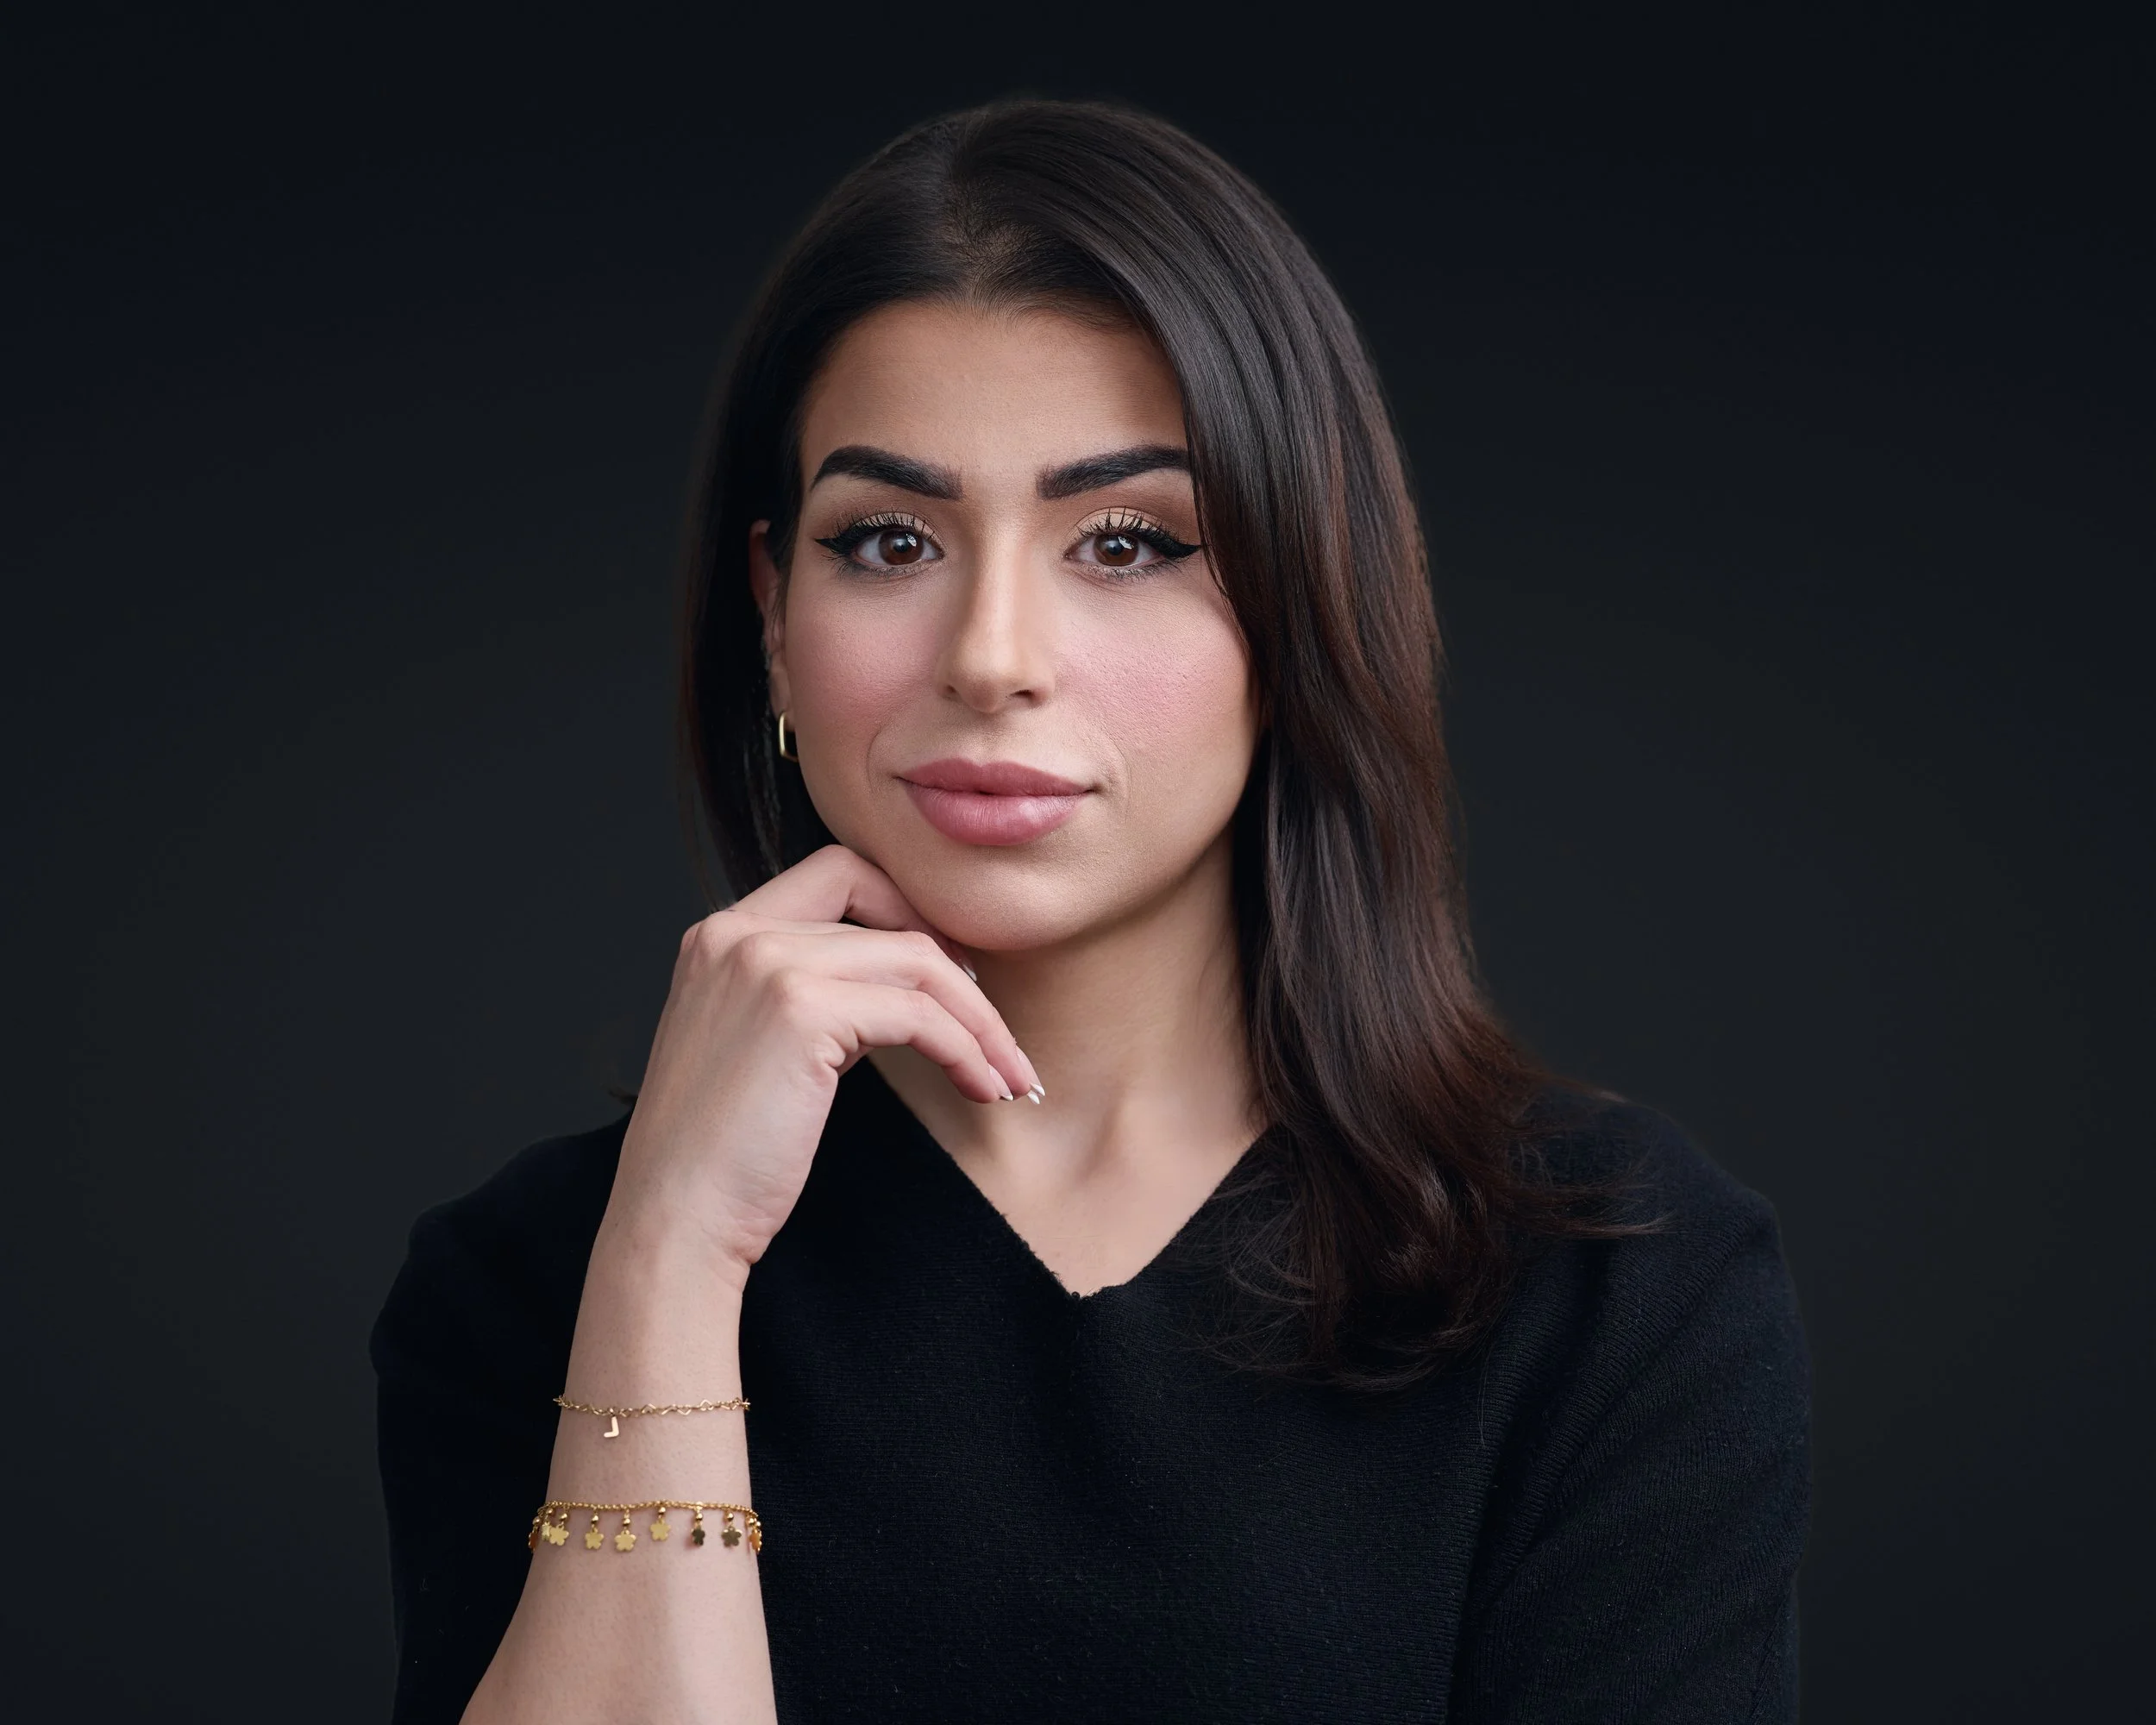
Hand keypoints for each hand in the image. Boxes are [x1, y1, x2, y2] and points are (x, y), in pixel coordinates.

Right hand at [601, 845, 1038, 1285]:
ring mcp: (768, 964)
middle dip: (958, 969)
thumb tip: (906, 992)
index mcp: (721, 934)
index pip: (839, 873)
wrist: (675, 1218)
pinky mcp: (802, 1011)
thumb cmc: (720, 1155)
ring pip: (919, 960)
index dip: (907, 910)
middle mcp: (738, 933)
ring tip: (1009, 1074)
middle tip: (994, 1031)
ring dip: (980, 1020)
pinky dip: (967, 1049)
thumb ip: (814, 997)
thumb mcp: (761, 1046)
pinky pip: (920, 1015)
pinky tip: (984, 1087)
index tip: (949, 976)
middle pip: (889, 912)